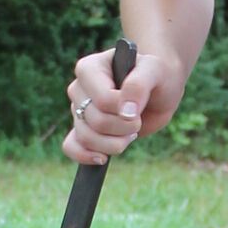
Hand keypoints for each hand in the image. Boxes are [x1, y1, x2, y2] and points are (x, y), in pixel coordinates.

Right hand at [64, 46, 175, 164]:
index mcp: (90, 69)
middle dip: (123, 128)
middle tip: (138, 121)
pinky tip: (103, 158)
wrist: (157, 90)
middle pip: (96, 121)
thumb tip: (125, 111)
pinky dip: (85, 156)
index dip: (124, 111)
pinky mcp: (82, 129)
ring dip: (114, 144)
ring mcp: (78, 110)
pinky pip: (70, 147)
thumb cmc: (155, 75)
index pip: (102, 100)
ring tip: (130, 133)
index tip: (138, 108)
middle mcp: (79, 89)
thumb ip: (139, 85)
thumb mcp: (155, 71)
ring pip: (86, 138)